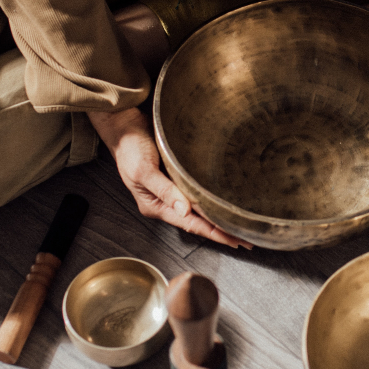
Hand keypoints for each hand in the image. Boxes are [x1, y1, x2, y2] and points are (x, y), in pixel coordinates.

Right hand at [87, 106, 252, 248]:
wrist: (123, 127)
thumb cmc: (129, 148)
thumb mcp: (143, 170)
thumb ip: (164, 190)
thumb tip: (185, 210)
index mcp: (155, 205)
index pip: (190, 224)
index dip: (213, 234)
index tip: (233, 241)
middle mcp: (165, 202)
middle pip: (197, 222)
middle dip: (220, 231)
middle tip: (245, 240)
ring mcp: (170, 190)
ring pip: (198, 210)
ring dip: (217, 218)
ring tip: (238, 226)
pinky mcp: (175, 177)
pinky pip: (196, 194)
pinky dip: (210, 201)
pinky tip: (222, 203)